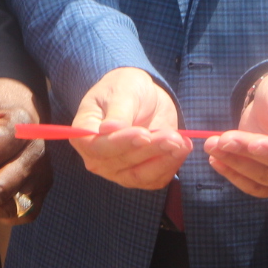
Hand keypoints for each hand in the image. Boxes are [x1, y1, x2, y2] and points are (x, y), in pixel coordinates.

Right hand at [65, 67, 187, 190]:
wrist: (143, 97)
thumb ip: (117, 112)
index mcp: (84, 136)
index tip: (143, 133)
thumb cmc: (125, 89)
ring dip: (163, 160)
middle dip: (150, 149)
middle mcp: (98, 159)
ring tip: (180, 141)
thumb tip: (108, 130)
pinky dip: (171, 165)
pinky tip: (183, 147)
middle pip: (122, 162)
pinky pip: (156, 178)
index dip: (121, 143)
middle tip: (172, 136)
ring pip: (141, 175)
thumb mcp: (122, 91)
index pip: (99, 147)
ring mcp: (118, 171)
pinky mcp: (141, 175)